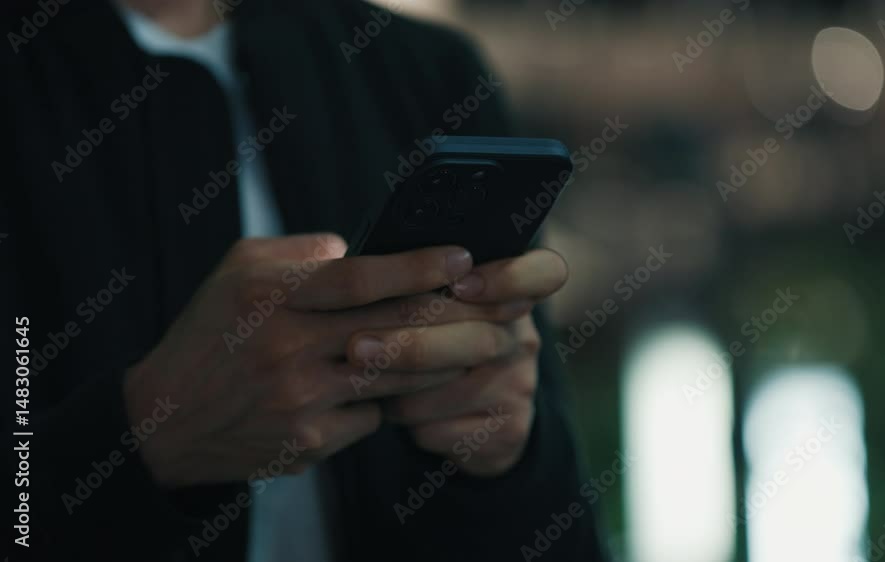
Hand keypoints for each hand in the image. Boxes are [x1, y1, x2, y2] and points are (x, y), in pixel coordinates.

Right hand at [123, 234, 527, 487]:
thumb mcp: (239, 270)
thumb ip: (302, 251)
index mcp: (271, 295)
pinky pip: (372, 416)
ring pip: (397, 378)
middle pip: (393, 330)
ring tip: (476, 342)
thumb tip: (357, 248)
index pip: (359, 278)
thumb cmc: (212, 332)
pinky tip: (395, 388)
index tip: (463, 258)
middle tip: (500, 305)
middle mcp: (287, 348)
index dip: (417, 267)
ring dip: (443, 361)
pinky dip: (388, 400)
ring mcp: (300, 400)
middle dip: (456, 317)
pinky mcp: (309, 442)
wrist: (165, 421)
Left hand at [346, 249, 568, 476]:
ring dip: (396, 389)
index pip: (544, 273)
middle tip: (357, 347)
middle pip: (479, 339)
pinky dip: (406, 422)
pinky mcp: (507, 432)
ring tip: (370, 380)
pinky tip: (396, 410)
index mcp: (512, 291)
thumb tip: (353, 262)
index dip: (507, 278)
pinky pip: (439, 428)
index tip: (460, 284)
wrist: (470, 416)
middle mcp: (524, 339)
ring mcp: (519, 387)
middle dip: (410, 345)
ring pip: (447, 391)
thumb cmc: (434, 338)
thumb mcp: (437, 303)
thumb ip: (418, 282)